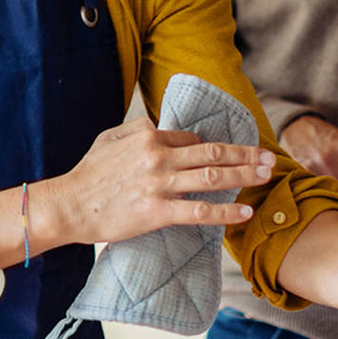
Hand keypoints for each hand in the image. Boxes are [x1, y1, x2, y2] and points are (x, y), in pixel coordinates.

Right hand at [56, 118, 275, 245]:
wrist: (68, 205)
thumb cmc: (88, 173)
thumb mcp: (110, 137)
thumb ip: (138, 128)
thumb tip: (159, 126)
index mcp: (149, 135)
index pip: (192, 139)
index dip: (213, 149)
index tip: (228, 158)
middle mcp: (159, 156)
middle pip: (214, 153)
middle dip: (246, 154)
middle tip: (269, 157)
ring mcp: (160, 184)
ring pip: (213, 178)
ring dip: (244, 175)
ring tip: (265, 176)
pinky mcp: (157, 212)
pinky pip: (200, 211)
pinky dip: (226, 211)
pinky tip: (244, 211)